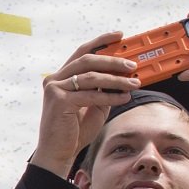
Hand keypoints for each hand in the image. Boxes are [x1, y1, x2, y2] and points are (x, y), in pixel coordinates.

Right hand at [32, 32, 140, 176]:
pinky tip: (124, 97)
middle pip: (88, 60)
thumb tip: (126, 76)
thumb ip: (104, 89)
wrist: (58, 153)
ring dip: (115, 78)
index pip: (82, 52)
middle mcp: (55, 79)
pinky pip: (90, 94)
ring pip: (90, 76)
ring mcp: (55, 88)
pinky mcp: (59, 100)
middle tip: (133, 65)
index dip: (101, 40)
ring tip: (134, 82)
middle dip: (113, 60)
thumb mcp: (94, 105)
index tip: (119, 35)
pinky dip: (110, 96)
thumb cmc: (75, 131)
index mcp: (62, 76)